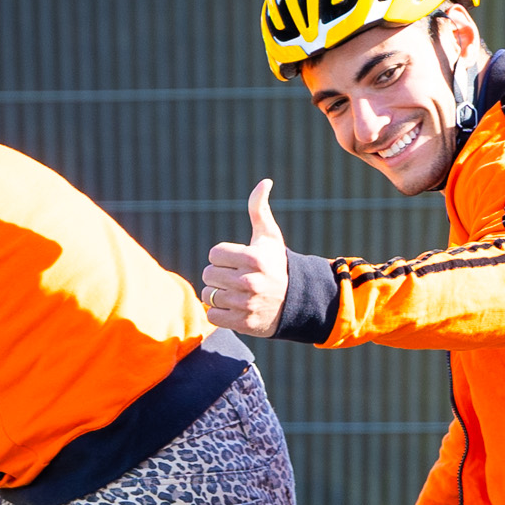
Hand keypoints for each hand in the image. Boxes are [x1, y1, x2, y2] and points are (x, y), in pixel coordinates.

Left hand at [200, 179, 288, 336]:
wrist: (296, 301)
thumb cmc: (277, 264)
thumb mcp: (269, 236)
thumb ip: (259, 209)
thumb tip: (264, 182)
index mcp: (253, 258)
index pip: (214, 254)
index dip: (222, 256)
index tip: (236, 261)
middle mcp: (250, 281)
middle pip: (208, 274)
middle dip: (218, 275)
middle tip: (234, 277)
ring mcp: (247, 304)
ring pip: (209, 295)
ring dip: (217, 294)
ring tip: (234, 293)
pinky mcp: (244, 323)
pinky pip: (213, 316)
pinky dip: (219, 312)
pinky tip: (233, 307)